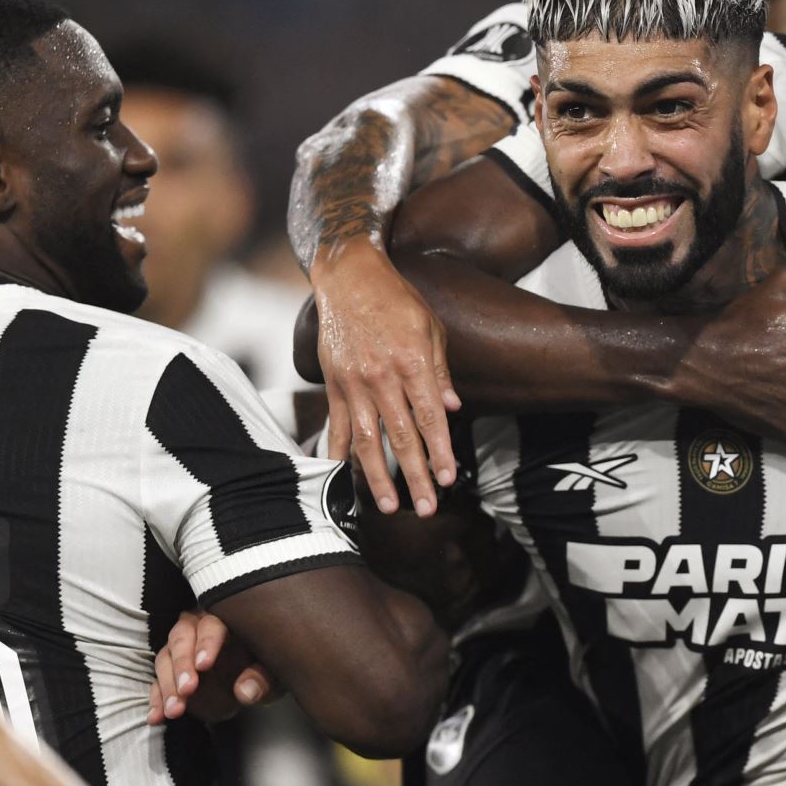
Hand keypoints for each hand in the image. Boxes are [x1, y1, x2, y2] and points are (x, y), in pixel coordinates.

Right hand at [146, 610, 279, 724]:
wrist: (252, 674)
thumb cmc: (266, 664)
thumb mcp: (273, 672)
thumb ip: (262, 679)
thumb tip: (246, 691)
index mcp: (226, 618)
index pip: (213, 624)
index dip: (207, 643)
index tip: (205, 665)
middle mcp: (198, 627)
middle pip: (182, 637)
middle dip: (182, 664)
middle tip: (187, 690)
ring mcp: (181, 648)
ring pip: (165, 658)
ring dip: (168, 685)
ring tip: (175, 710)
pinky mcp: (170, 670)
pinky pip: (157, 681)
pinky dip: (157, 699)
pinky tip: (157, 716)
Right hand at [305, 240, 461, 515]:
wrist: (349, 277)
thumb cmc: (396, 300)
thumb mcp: (430, 327)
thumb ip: (440, 371)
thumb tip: (452, 409)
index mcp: (411, 362)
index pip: (429, 417)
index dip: (440, 451)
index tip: (449, 478)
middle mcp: (381, 376)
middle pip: (401, 436)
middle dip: (415, 475)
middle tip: (427, 507)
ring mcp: (353, 382)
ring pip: (366, 439)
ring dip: (377, 476)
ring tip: (388, 506)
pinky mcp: (333, 383)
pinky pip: (336, 425)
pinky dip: (337, 453)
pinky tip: (342, 477)